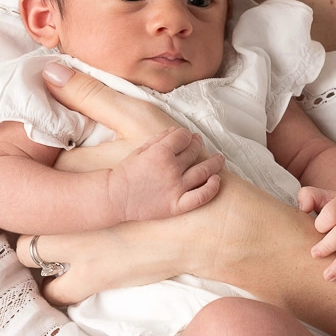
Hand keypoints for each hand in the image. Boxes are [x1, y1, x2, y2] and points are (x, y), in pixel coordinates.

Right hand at [106, 127, 223, 220]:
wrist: (115, 197)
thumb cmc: (126, 172)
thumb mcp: (140, 150)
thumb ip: (160, 138)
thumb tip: (176, 130)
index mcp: (160, 153)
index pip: (183, 137)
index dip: (185, 135)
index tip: (185, 136)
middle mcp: (171, 169)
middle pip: (193, 151)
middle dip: (197, 144)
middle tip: (199, 143)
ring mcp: (176, 188)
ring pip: (203, 171)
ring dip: (214, 163)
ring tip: (220, 159)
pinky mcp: (177, 205)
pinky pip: (201, 197)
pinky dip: (212, 188)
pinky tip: (217, 180)